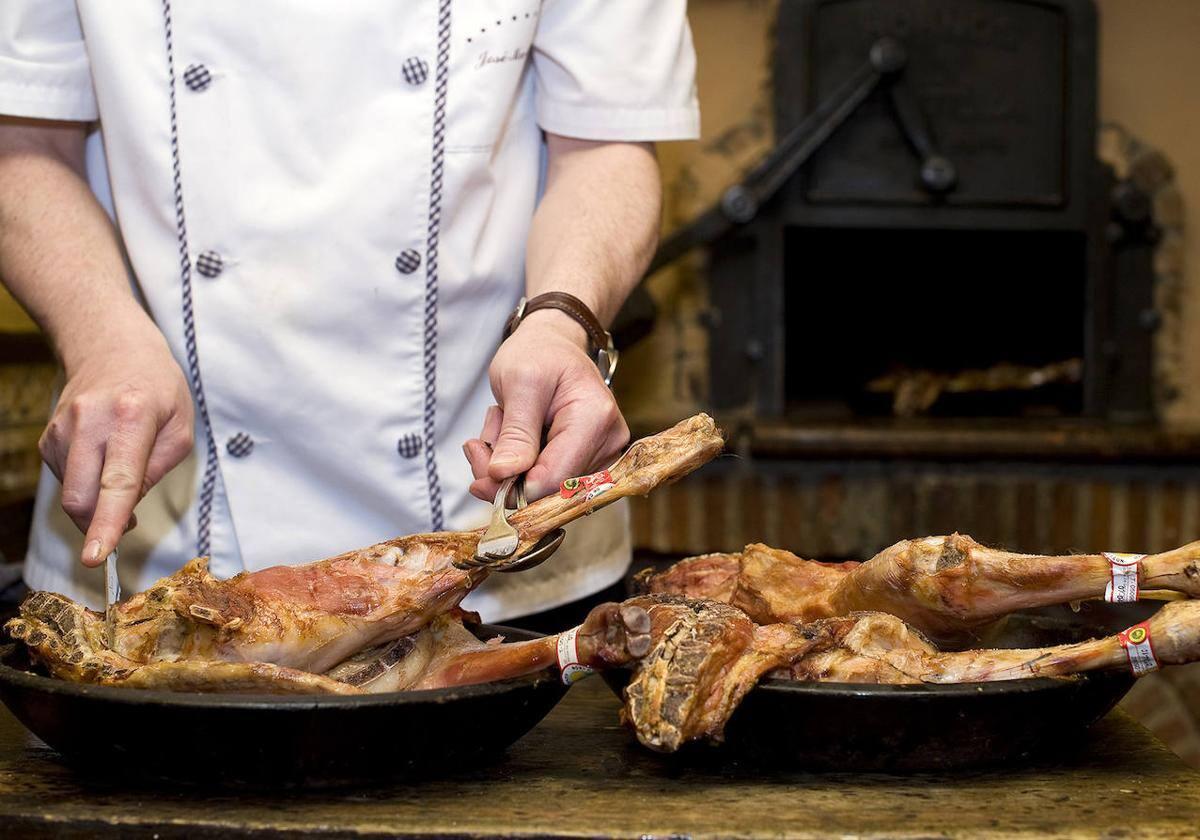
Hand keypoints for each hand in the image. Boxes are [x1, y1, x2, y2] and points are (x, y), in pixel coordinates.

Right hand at [40, 324, 194, 565]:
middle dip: (99, 525)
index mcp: (131, 417)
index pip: (117, 482)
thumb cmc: (157, 388)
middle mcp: (89, 422)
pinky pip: (67, 480)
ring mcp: (62, 430)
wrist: (111, 348)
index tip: (96, 557)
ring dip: (97, 502)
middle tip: (125, 526)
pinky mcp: (48, 438)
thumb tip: (127, 508)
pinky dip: (87, 485)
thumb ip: (158, 469)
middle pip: (81, 498)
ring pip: (72, 493)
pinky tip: (103, 459)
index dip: (106, 523)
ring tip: (122, 469)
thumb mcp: (181, 425)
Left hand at [463, 311, 628, 500]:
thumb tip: (505, 475)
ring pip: (545, 488)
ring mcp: (603, 455)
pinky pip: (548, 481)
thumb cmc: (538, 354)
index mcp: (595, 418)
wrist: (554, 345)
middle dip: (508, 473)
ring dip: (511, 467)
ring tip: (501, 427)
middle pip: (550, 488)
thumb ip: (516, 432)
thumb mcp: (519, 383)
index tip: (480, 472)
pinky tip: (512, 438)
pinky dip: (521, 466)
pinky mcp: (589, 462)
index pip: (556, 478)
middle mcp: (608, 442)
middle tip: (480, 444)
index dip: (515, 488)